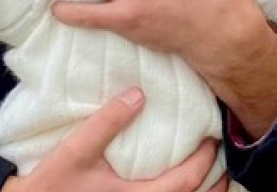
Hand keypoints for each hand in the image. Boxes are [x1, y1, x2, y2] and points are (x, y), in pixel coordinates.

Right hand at [0, 88, 220, 191]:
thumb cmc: (52, 184)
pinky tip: (179, 188)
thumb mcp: (77, 150)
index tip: (213, 139)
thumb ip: (107, 122)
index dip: (205, 160)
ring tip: (212, 177)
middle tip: (223, 161)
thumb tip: (138, 94)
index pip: (187, 182)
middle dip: (215, 184)